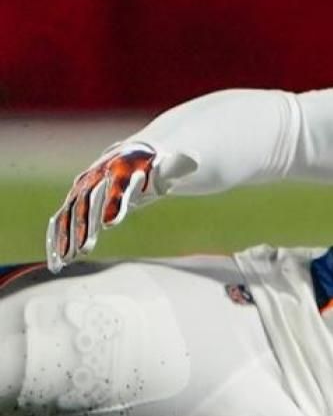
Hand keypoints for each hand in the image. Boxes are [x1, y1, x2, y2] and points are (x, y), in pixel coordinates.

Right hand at [45, 142, 194, 272]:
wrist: (132, 155)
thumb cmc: (155, 164)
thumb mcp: (170, 165)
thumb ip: (178, 166)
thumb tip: (192, 159)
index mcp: (122, 167)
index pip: (117, 186)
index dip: (113, 203)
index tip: (110, 224)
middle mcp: (97, 176)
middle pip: (88, 202)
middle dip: (85, 225)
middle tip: (85, 249)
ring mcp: (84, 188)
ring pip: (70, 212)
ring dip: (67, 235)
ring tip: (67, 258)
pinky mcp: (76, 201)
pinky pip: (63, 220)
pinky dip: (58, 238)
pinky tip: (57, 260)